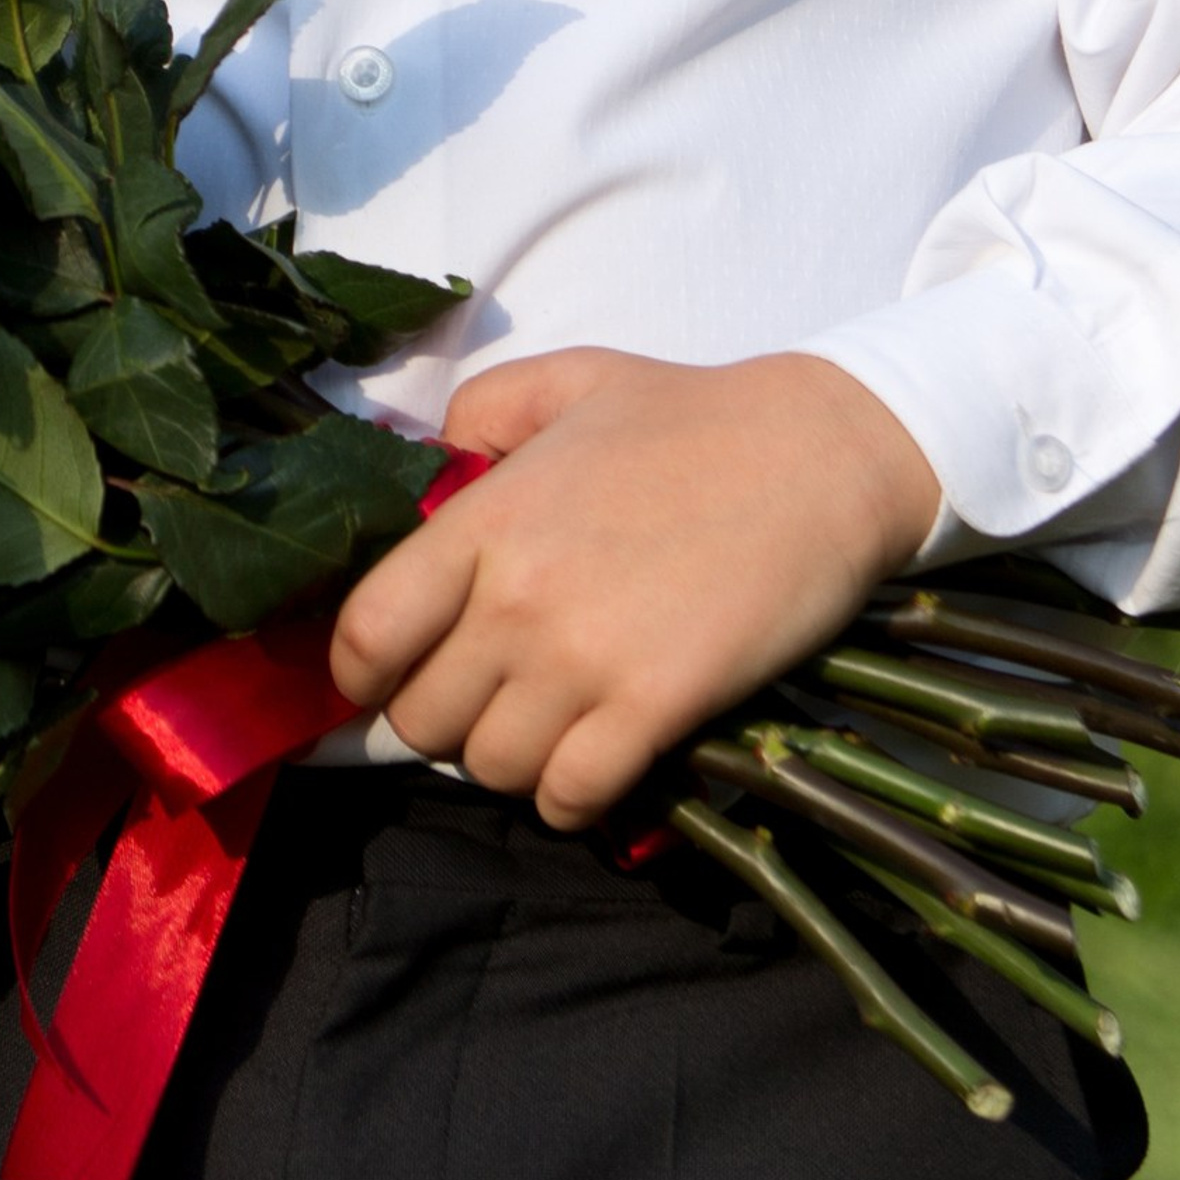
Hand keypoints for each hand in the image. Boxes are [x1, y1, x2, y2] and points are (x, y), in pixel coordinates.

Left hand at [329, 348, 939, 830]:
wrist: (821, 458)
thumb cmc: (688, 415)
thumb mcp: (565, 381)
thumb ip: (475, 416)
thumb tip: (420, 469)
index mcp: (484, 519)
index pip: (367, 633)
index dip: (359, 672)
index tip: (384, 675)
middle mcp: (518, 599)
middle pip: (423, 718)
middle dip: (439, 718)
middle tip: (479, 697)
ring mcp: (586, 660)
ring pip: (491, 769)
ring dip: (506, 760)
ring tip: (540, 724)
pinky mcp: (657, 709)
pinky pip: (571, 797)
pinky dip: (568, 797)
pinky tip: (588, 764)